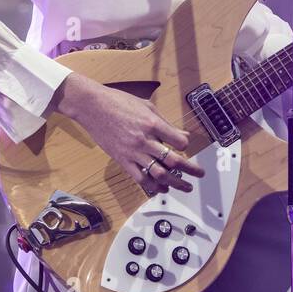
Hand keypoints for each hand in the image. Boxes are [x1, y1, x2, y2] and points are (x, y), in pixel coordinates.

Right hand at [56, 74, 205, 195]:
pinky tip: (161, 189)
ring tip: (184, 187)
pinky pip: (139, 178)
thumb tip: (182, 134)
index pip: (178, 141)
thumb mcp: (147, 106)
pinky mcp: (122, 160)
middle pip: (173, 160)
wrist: (93, 107)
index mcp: (153, 124)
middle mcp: (145, 140)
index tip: (187, 147)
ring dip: (174, 183)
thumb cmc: (119, 102)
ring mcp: (133, 152)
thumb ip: (165, 123)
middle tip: (199, 174)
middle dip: (189, 170)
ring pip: (158, 173)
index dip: (186, 145)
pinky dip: (152, 186)